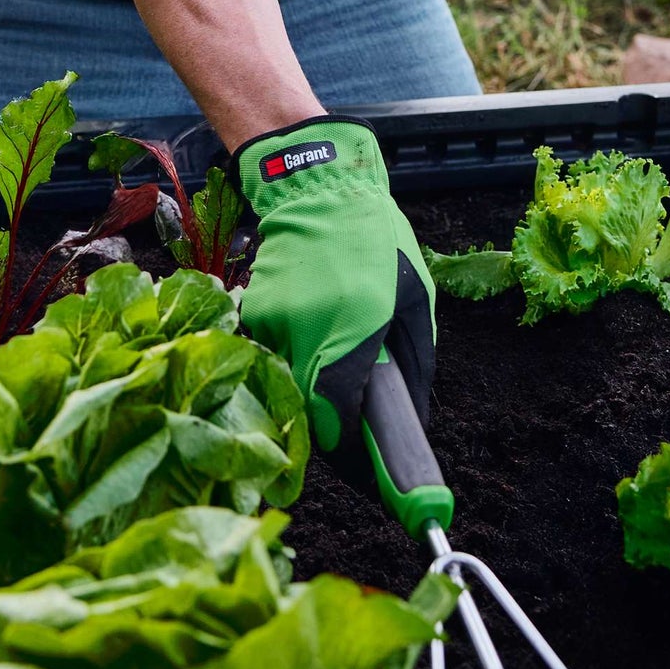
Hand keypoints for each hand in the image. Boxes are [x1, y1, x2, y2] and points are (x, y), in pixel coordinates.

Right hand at [235, 117, 434, 457]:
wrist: (318, 187)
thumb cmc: (375, 240)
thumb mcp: (415, 297)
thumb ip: (415, 362)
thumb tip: (414, 421)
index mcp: (354, 325)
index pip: (340, 417)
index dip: (353, 459)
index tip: (371, 481)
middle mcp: (307, 329)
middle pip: (311, 412)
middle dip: (335, 429)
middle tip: (359, 432)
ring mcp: (273, 322)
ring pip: (290, 386)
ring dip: (314, 388)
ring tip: (338, 353)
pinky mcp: (253, 313)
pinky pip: (275, 356)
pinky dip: (295, 356)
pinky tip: (314, 325)